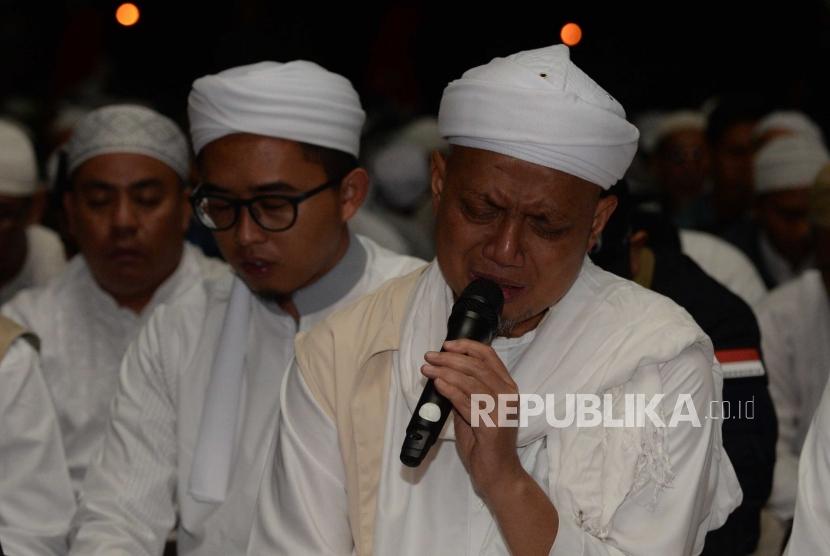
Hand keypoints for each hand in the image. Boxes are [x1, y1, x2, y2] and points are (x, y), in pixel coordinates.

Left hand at [421, 339, 524, 499]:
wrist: (498, 474)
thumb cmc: (484, 444)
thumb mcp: (475, 411)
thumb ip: (465, 393)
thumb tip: (443, 374)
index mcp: (508, 388)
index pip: (489, 356)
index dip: (466, 346)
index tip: (446, 345)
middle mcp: (508, 395)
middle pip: (477, 366)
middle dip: (449, 358)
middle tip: (430, 357)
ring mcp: (502, 409)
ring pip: (471, 381)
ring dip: (445, 372)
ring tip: (427, 369)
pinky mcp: (491, 424)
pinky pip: (466, 401)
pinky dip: (450, 390)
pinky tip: (437, 384)